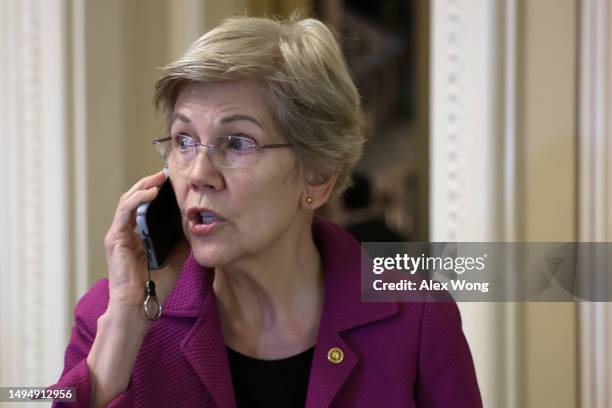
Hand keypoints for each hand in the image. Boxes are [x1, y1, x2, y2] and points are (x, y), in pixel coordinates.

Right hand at [103, 171, 188, 314]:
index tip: (173, 181)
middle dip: (150, 184)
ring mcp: (119, 234)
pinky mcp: (115, 238)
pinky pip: (125, 212)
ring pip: (128, 200)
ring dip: (144, 186)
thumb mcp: (176, 258)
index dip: (157, 192)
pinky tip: (151, 193)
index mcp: (139, 235)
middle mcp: (127, 231)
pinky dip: (137, 199)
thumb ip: (181, 241)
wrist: (140, 305)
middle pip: (136, 199)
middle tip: (166, 174)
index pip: (146, 206)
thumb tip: (194, 224)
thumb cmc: (155, 285)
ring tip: (159, 178)